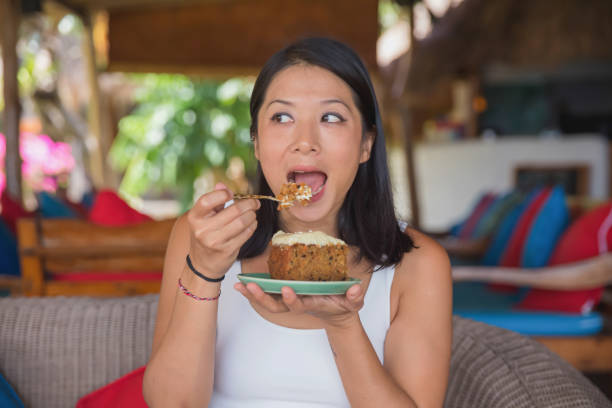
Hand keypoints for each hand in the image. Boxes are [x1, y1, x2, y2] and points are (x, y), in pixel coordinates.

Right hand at [187, 182, 259, 278]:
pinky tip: (251, 224)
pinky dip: (252, 226)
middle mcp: (203, 229)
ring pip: (242, 222)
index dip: (222, 194)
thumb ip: (214, 201)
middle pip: (233, 210)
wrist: (203, 263)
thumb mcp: (204, 218)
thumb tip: (222, 185)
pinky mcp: (227, 250)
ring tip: (253, 213)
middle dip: (248, 204)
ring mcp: (215, 241)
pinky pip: (246, 234)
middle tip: (254, 203)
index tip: (232, 194)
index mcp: (195, 217)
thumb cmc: (205, 235)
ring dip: (252, 215)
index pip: (207, 200)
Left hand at [234, 282, 364, 328]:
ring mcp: (289, 302)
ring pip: (268, 301)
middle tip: (252, 287)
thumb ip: (354, 297)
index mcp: (311, 304)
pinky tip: (241, 284)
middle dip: (263, 298)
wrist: (336, 313)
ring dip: (253, 294)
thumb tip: (355, 289)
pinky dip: (253, 291)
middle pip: (276, 306)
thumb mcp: (353, 302)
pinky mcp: (284, 296)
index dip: (292, 299)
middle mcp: (296, 304)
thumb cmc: (343, 305)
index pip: (298, 305)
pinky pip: (266, 295)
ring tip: (241, 285)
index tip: (287, 289)